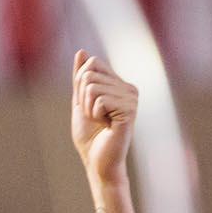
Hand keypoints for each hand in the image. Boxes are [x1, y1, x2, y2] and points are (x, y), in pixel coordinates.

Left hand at [69, 50, 137, 185]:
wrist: (97, 161)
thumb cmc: (90, 136)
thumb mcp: (80, 101)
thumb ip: (81, 77)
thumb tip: (82, 51)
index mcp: (120, 84)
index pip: (92, 63)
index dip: (80, 83)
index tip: (89, 104)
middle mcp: (129, 88)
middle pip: (90, 73)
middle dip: (83, 96)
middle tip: (94, 116)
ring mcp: (131, 99)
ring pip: (92, 86)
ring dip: (88, 107)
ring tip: (100, 122)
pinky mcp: (130, 110)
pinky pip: (100, 99)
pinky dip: (95, 114)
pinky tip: (106, 125)